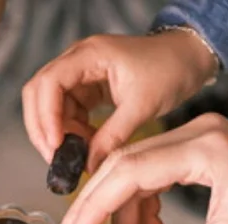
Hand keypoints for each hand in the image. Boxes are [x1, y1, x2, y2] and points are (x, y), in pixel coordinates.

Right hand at [22, 31, 217, 169]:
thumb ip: (113, 136)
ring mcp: (81, 75)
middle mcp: (79, 61)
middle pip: (39, 93)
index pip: (49, 83)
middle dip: (42, 128)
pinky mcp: (88, 89)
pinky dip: (72, 133)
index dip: (46, 116)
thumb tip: (89, 164)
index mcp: (90, 55)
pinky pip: (68, 113)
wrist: (187, 59)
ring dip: (58, 134)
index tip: (55, 145)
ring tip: (75, 157)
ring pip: (51, 106)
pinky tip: (86, 147)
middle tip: (55, 159)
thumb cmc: (170, 69)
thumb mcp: (142, 106)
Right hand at [48, 115, 227, 223]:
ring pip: (135, 167)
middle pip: (123, 163)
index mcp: (206, 150)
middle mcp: (197, 130)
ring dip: (122, 209)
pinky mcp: (200, 143)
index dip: (90, 208)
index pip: (127, 173)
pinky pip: (155, 169)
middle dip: (95, 207)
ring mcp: (198, 132)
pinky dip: (143, 202)